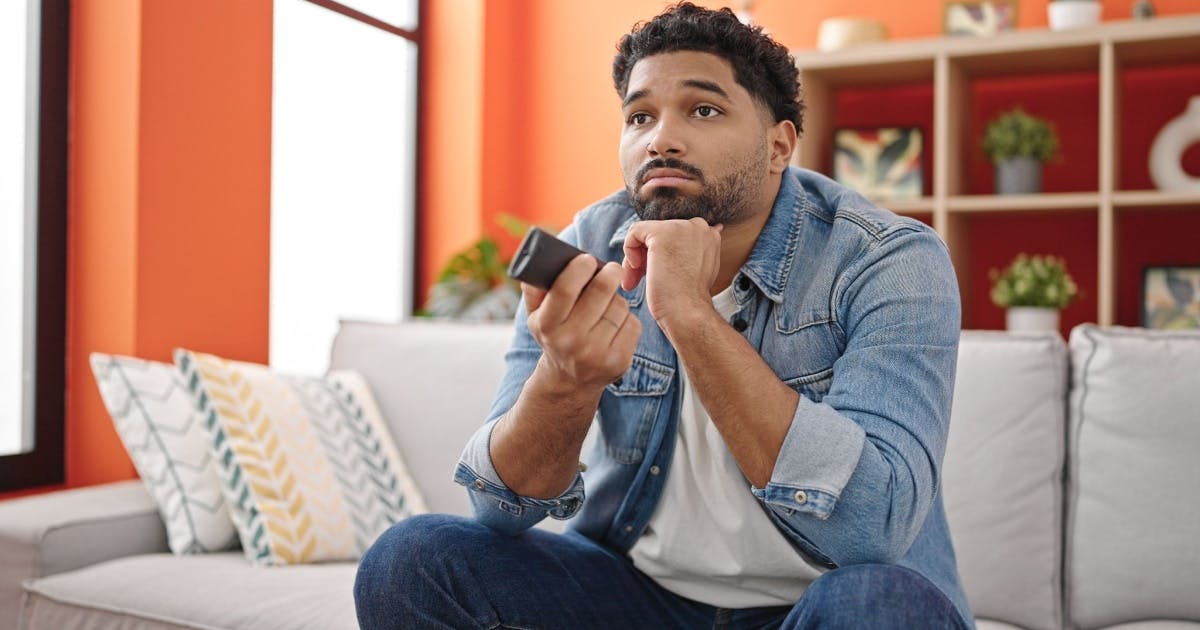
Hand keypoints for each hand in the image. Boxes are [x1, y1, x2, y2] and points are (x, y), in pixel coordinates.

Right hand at [523, 254, 641, 390]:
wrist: (570, 380)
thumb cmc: (555, 336)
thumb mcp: (536, 316)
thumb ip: (534, 289)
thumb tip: (540, 263)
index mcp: (547, 325)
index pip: (565, 288)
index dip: (579, 268)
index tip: (587, 259)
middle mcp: (571, 341)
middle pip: (601, 291)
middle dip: (610, 273)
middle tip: (611, 269)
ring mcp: (597, 353)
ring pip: (620, 306)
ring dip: (616, 299)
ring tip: (606, 305)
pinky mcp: (619, 361)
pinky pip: (633, 323)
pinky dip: (626, 318)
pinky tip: (615, 325)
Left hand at [621, 218, 722, 329]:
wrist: (687, 312)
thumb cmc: (688, 300)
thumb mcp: (696, 271)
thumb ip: (688, 254)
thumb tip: (672, 250)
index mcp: (709, 235)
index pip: (675, 235)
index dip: (662, 255)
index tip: (660, 274)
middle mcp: (699, 226)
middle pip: (659, 233)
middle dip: (646, 256)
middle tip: (640, 279)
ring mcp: (681, 228)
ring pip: (645, 233)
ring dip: (636, 258)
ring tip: (634, 280)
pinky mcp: (662, 233)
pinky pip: (635, 232)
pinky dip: (629, 250)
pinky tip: (636, 270)